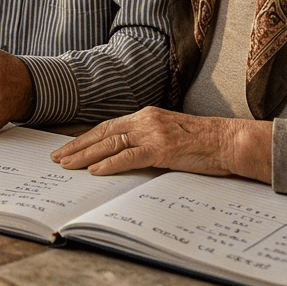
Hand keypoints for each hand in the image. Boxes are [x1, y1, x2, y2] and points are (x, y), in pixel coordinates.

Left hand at [50, 106, 272, 181]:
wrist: (229, 141)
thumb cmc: (203, 143)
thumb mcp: (170, 135)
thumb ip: (147, 140)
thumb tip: (125, 154)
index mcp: (146, 115)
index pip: (108, 126)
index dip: (86, 137)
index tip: (68, 147)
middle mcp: (146, 120)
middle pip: (103, 133)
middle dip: (77, 146)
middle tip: (58, 157)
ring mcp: (153, 133)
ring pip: (111, 143)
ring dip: (86, 155)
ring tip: (68, 165)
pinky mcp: (162, 148)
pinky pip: (129, 156)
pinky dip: (110, 163)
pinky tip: (94, 170)